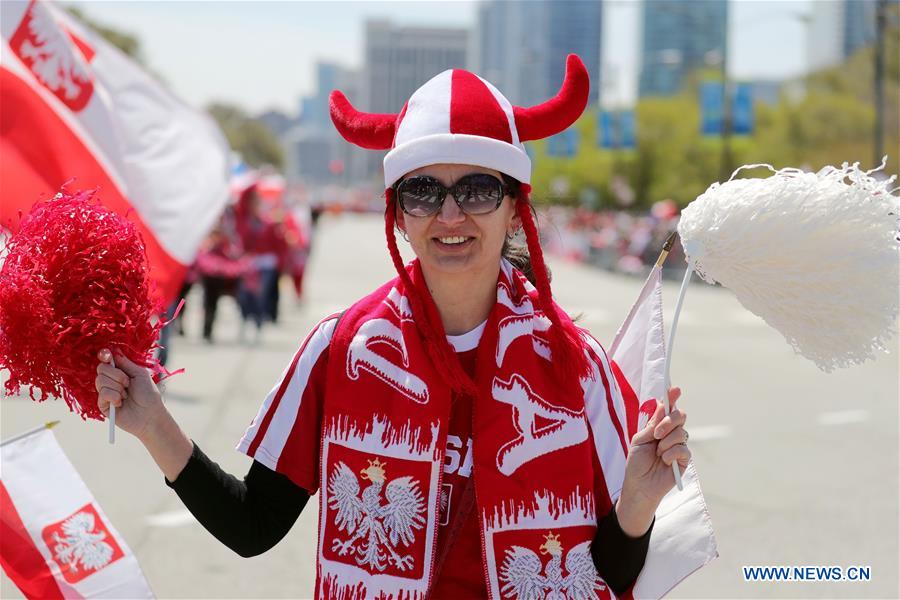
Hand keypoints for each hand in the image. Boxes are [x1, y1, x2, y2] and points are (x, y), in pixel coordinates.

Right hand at [95, 349, 166, 441]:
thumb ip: (126, 363)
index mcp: (120, 371)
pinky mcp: (103, 405)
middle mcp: (111, 381)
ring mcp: (106, 392)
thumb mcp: (140, 374)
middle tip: (128, 383)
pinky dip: (114, 397)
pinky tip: (120, 403)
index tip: (106, 355)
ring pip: (100, 380)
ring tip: (126, 395)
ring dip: (117, 387)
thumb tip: (114, 350)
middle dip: (117, 375)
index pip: (106, 360)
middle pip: (101, 369)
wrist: (150, 414)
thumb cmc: (149, 394)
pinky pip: (102, 394)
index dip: (104, 355)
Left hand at [616, 387, 690, 536]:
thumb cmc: (636, 463)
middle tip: (657, 434)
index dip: (672, 398)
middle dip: (669, 422)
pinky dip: (671, 454)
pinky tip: (664, 461)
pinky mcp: (684, 460)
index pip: (668, 409)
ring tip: (657, 453)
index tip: (674, 389)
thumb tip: (661, 404)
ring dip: (667, 442)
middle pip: (680, 416)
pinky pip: (683, 449)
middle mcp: (671, 434)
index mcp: (658, 427)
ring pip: (681, 432)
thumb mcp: (640, 440)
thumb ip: (653, 424)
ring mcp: (678, 446)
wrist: (639, 485)